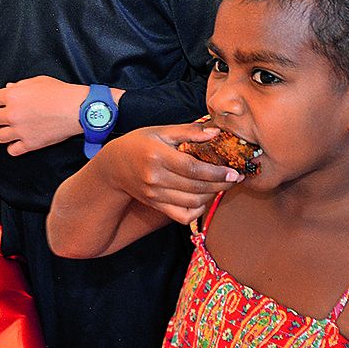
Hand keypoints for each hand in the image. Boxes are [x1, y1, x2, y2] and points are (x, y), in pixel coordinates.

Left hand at [0, 76, 87, 155]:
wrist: (77, 109)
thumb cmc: (62, 94)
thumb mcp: (39, 81)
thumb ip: (20, 85)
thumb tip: (9, 88)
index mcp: (13, 96)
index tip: (0, 102)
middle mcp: (13, 114)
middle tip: (5, 115)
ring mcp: (20, 130)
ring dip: (3, 132)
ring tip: (11, 129)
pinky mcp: (30, 144)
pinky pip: (12, 150)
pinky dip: (14, 147)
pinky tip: (19, 141)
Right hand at [94, 122, 241, 226]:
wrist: (113, 165)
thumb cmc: (139, 144)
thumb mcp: (161, 131)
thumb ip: (189, 131)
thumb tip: (216, 132)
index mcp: (158, 156)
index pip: (193, 169)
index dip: (216, 172)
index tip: (233, 172)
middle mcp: (155, 178)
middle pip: (195, 188)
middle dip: (220, 184)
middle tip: (234, 178)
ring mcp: (155, 195)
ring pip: (191, 202)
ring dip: (212, 196)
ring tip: (221, 186)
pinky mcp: (155, 205)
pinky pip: (182, 215)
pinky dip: (197, 210)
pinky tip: (204, 199)